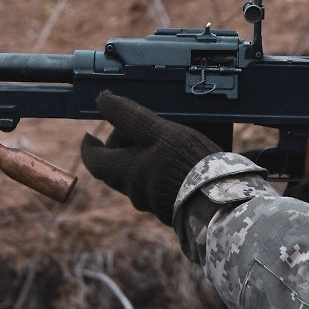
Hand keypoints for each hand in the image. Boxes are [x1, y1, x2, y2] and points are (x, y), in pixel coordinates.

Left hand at [80, 91, 219, 224]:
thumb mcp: (156, 131)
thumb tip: (102, 100)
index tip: (89, 137)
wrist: (218, 198)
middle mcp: (134, 191)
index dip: (89, 147)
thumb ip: (128, 116)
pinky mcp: (172, 208)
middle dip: (120, 150)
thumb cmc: (185, 162)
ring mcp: (153, 202)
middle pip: (116, 169)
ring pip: (138, 178)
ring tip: (161, 145)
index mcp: (124, 171)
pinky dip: (160, 174)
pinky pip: (159, 189)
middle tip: (134, 132)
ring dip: (142, 162)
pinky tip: (178, 165)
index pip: (94, 160)